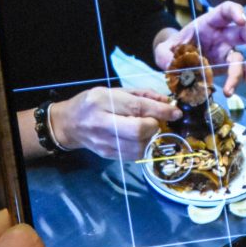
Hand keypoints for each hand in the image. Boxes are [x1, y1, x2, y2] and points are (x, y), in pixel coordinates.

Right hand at [50, 86, 180, 159]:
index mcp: (102, 101)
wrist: (69, 124)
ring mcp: (104, 142)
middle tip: (156, 121)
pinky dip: (144, 146)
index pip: (136, 108)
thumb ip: (142, 95)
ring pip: (139, 146)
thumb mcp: (114, 91)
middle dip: (154, 126)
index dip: (160, 111)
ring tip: (149, 129)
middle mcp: (101, 123)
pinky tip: (142, 138)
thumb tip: (168, 103)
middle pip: (138, 130)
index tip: (176, 112)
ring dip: (151, 138)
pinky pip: (135, 154)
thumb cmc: (93, 103)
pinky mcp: (108, 155)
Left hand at [154, 2, 245, 95]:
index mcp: (209, 23)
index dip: (236, 12)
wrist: (175, 60)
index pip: (226, 10)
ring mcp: (227, 51)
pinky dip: (244, 78)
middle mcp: (223, 35)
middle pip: (244, 32)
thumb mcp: (164, 49)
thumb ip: (164, 55)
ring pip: (242, 56)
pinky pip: (239, 71)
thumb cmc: (173, 48)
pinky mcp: (226, 66)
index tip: (242, 21)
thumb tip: (171, 65)